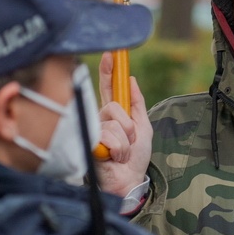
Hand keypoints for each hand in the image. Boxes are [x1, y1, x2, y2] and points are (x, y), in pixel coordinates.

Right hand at [96, 52, 152, 197]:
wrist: (129, 181)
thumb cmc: (135, 158)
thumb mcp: (143, 127)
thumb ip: (137, 104)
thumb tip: (131, 79)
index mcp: (113, 114)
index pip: (109, 88)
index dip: (108, 70)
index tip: (111, 53)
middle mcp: (101, 119)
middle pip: (113, 105)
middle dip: (127, 125)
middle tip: (130, 141)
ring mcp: (94, 130)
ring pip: (114, 124)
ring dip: (126, 142)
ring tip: (122, 154)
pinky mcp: (90, 143)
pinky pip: (111, 137)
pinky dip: (119, 150)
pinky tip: (114, 158)